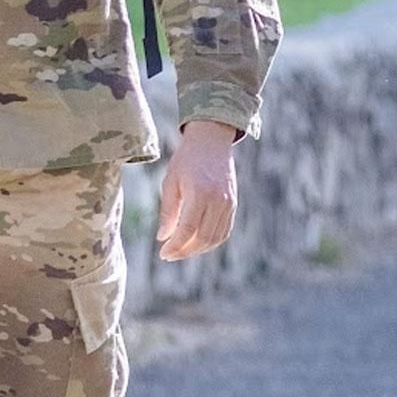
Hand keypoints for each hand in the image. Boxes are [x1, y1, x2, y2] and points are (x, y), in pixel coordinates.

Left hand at [157, 120, 242, 261]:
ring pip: (215, 238)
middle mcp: (217, 200)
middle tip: (170, 255)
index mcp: (199, 193)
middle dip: (184, 251)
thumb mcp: (170, 181)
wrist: (211, 141)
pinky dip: (211, 241)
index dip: (175, 246)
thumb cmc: (186, 160)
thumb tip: (162, 237)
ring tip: (181, 250)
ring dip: (197, 249)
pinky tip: (197, 242)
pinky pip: (224, 231)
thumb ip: (168, 211)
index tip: (163, 254)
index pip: (188, 229)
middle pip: (203, 238)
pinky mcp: (233, 205)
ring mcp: (228, 203)